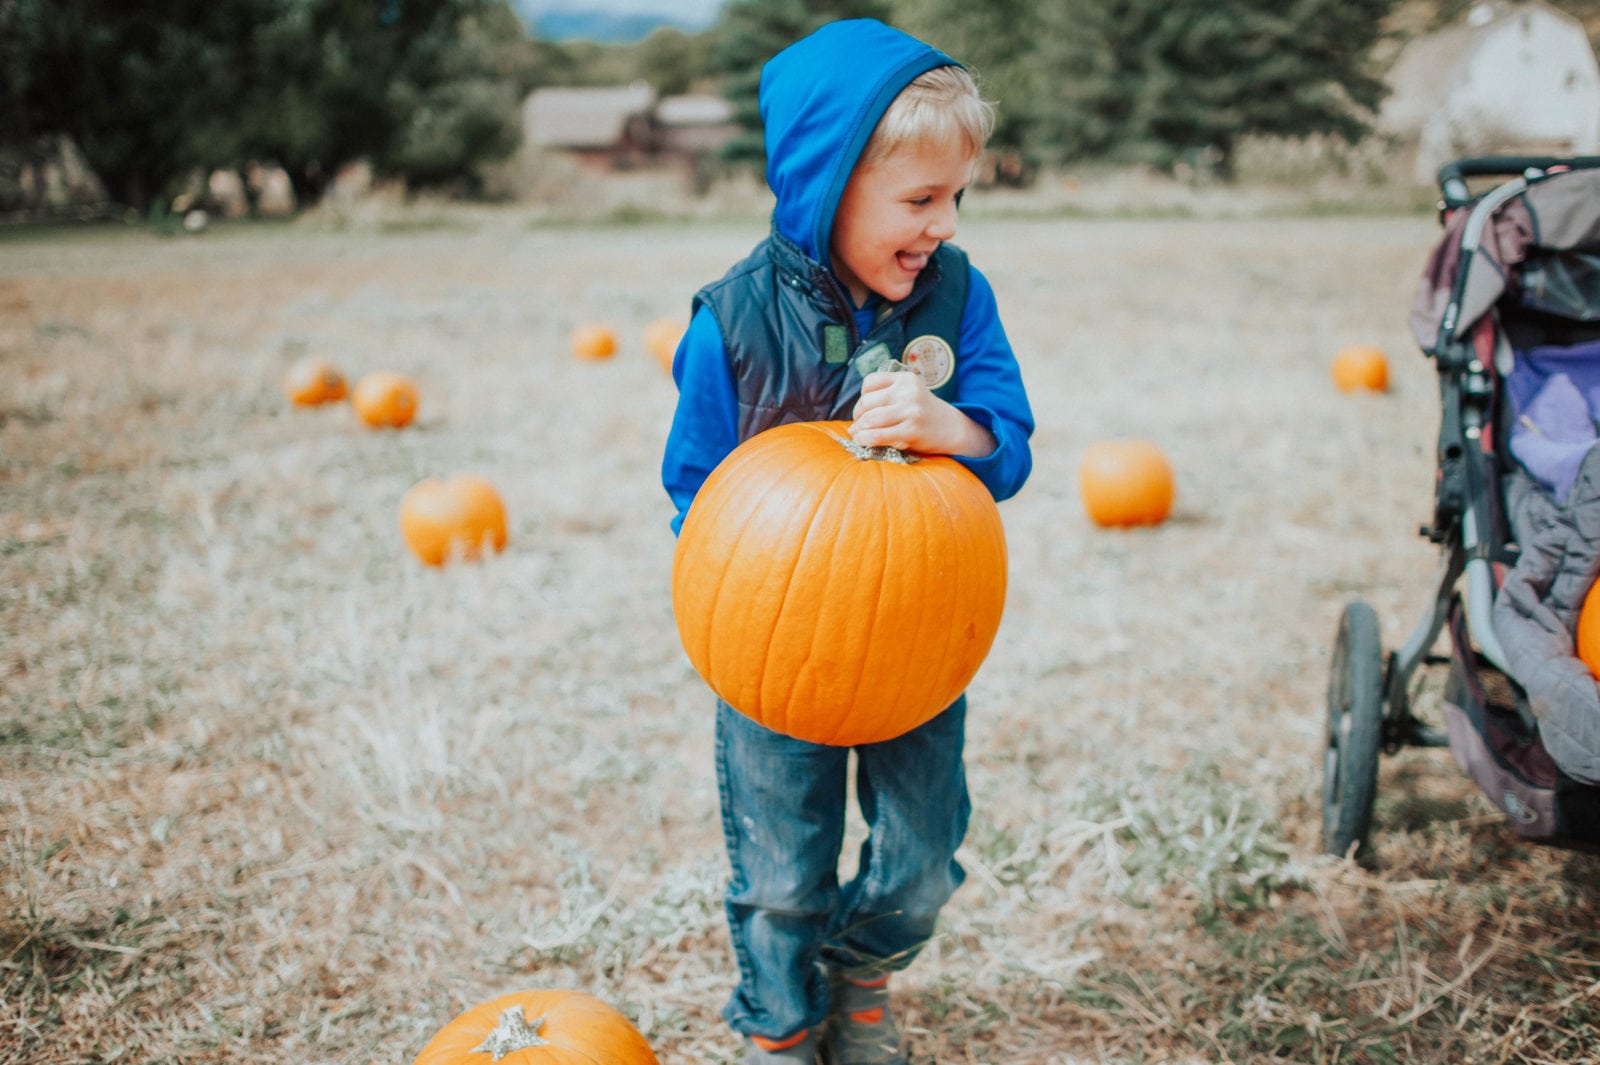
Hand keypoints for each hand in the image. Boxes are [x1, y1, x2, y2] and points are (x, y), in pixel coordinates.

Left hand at [849, 370, 995, 457]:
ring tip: (859, 435)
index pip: (870, 382)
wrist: (952, 429)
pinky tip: (863, 442)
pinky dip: (865, 439)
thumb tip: (853, 422)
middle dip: (858, 416)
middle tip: (860, 426)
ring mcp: (911, 410)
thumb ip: (885, 398)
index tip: (865, 410)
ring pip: (870, 418)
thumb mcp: (909, 395)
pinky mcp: (911, 430)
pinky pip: (878, 435)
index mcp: (906, 379)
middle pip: (867, 401)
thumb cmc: (923, 413)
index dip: (862, 397)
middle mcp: (908, 391)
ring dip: (859, 429)